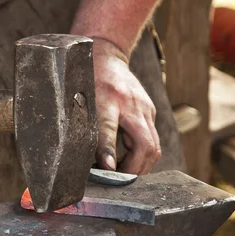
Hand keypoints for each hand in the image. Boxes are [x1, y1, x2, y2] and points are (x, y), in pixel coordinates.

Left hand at [93, 38, 160, 174]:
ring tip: (121, 173)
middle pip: (145, 146)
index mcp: (108, 99)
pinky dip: (142, 154)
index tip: (107, 169)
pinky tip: (127, 160)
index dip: (108, 152)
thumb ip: (85, 128)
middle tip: (116, 179)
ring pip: (153, 146)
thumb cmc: (89, 80)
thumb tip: (86, 157)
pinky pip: (152, 140)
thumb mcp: (81, 101)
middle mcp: (131, 105)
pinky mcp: (150, 112)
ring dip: (140, 165)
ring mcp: (145, 108)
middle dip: (134, 169)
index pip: (108, 130)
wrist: (107, 56)